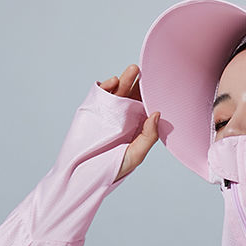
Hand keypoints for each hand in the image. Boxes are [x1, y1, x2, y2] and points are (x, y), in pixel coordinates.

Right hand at [98, 63, 159, 181]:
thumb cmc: (116, 168)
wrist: (88, 174)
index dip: (149, 95)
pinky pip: (100, 96)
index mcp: (136, 126)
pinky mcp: (93, 112)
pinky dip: (106, 87)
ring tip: (133, 70)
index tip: (157, 83)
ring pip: (117, 93)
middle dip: (136, 82)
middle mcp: (123, 117)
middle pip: (131, 95)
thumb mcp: (137, 154)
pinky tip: (113, 82)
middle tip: (142, 70)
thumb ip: (149, 136)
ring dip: (124, 80)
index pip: (144, 106)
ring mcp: (107, 114)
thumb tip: (157, 114)